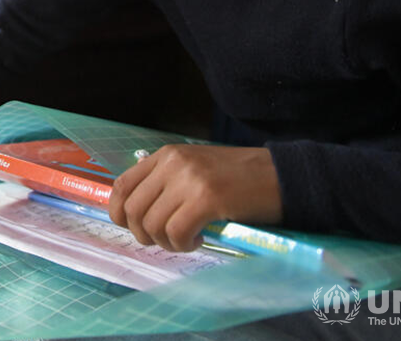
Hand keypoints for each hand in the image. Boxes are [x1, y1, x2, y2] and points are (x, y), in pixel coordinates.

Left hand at [107, 144, 282, 251]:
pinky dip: (183, 245)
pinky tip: (199, 240)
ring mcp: (189, 179)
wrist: (282, 175)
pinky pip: (176, 232)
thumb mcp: (194, 170)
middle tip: (167, 240)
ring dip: (167, 242)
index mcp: (166, 155)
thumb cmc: (239, 178)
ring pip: (152, 224)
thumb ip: (167, 184)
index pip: (122, 185)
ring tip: (187, 241)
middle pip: (133, 209)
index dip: (118, 212)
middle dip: (144, 234)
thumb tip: (138, 214)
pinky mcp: (207, 198)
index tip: (131, 228)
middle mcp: (172, 163)